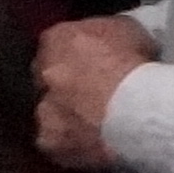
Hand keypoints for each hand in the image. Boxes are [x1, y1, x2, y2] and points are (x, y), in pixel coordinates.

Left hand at [34, 17, 156, 168]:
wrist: (132, 108)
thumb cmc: (133, 62)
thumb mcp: (129, 28)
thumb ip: (107, 34)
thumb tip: (108, 43)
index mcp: (56, 39)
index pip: (57, 42)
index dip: (76, 52)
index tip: (94, 61)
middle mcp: (40, 74)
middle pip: (48, 77)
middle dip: (65, 83)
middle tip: (94, 91)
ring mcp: (41, 111)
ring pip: (50, 112)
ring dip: (67, 114)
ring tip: (97, 120)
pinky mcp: (49, 144)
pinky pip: (60, 142)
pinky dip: (74, 142)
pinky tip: (95, 142)